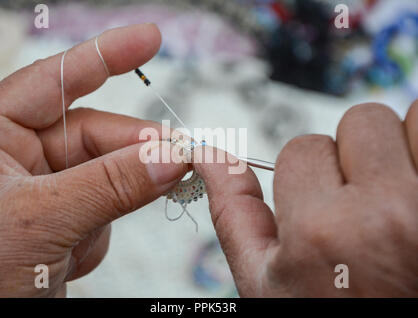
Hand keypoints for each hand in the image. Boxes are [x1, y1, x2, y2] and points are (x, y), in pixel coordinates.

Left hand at [0, 24, 186, 296]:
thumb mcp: (38, 221)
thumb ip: (109, 185)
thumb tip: (170, 156)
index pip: (53, 82)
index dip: (103, 57)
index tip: (149, 38)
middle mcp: (20, 158)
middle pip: (96, 133)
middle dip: (138, 145)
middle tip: (182, 155)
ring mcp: (48, 191)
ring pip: (110, 172)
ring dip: (131, 189)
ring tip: (141, 202)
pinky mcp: (68, 221)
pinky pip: (109, 206)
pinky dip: (113, 224)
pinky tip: (81, 251)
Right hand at [194, 102, 417, 296]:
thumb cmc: (328, 313)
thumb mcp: (267, 282)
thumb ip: (234, 212)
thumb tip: (208, 155)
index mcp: (323, 233)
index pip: (304, 148)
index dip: (311, 177)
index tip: (324, 209)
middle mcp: (386, 216)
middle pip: (360, 122)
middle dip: (357, 158)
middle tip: (367, 207)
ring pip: (410, 118)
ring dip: (401, 151)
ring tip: (399, 202)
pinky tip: (417, 199)